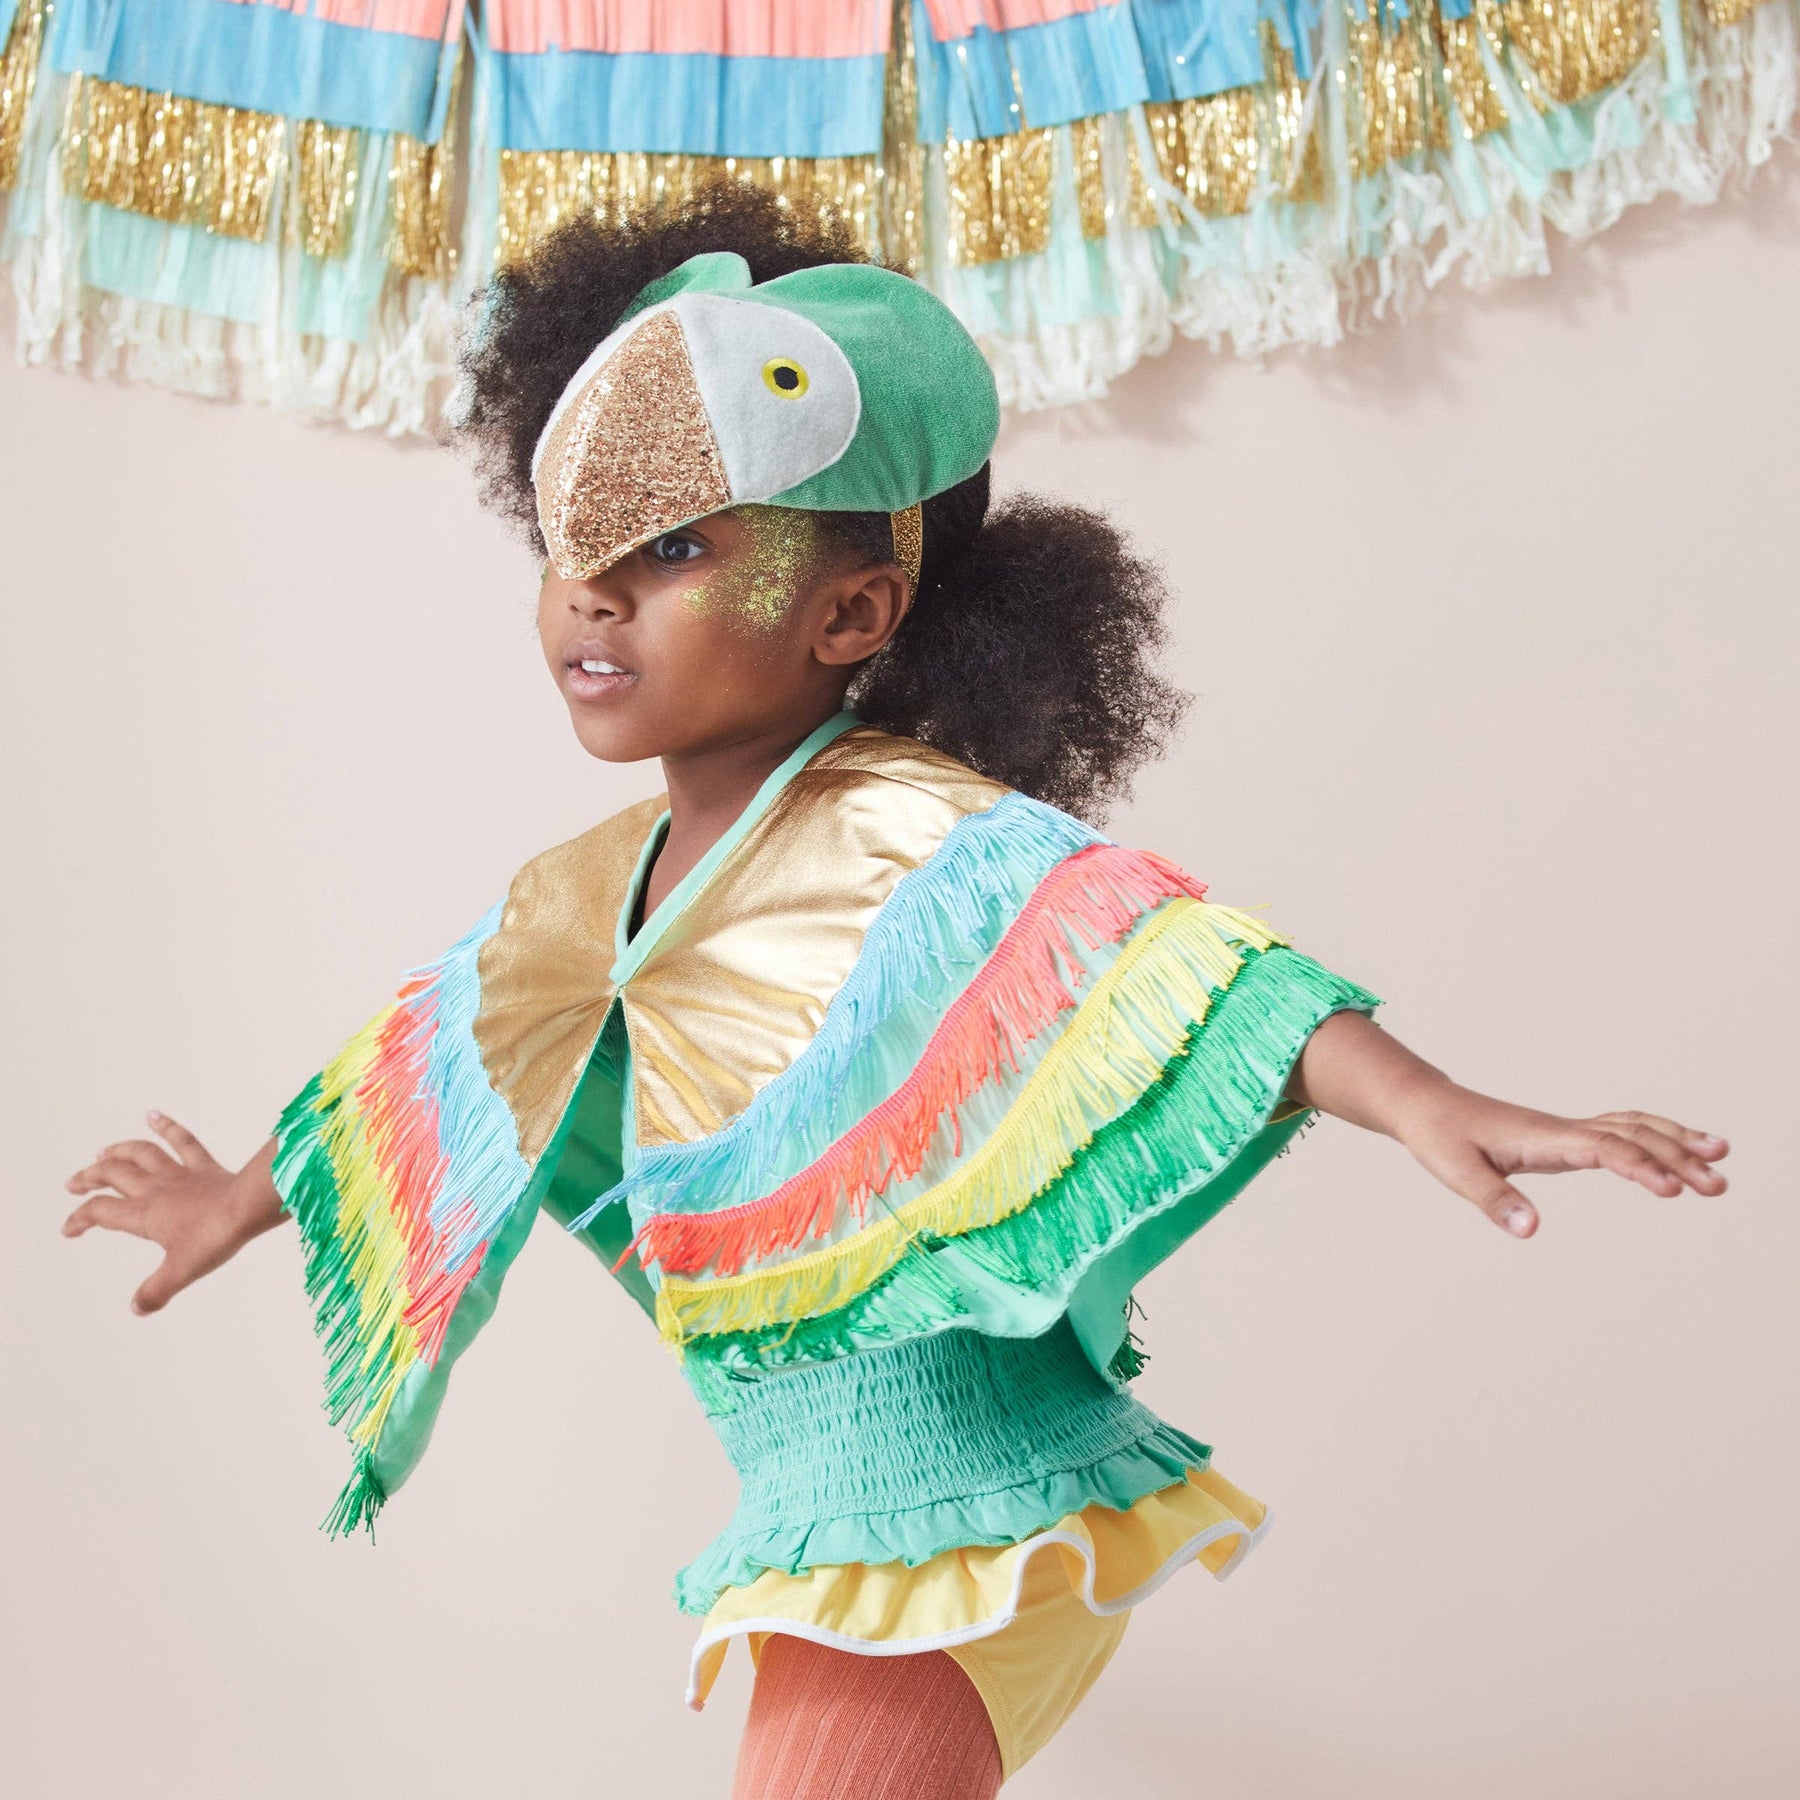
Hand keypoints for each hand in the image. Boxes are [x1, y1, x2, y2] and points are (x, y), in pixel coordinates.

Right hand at [63, 1116, 284, 1313]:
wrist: (249, 1208)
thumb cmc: (215, 1237)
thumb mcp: (181, 1272)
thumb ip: (156, 1291)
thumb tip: (137, 1308)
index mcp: (145, 1214)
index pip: (101, 1213)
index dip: (80, 1219)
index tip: (69, 1229)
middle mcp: (157, 1189)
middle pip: (113, 1175)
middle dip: (90, 1178)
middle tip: (74, 1182)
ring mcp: (180, 1173)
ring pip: (141, 1154)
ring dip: (119, 1151)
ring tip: (103, 1151)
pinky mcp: (205, 1166)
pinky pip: (183, 1140)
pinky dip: (167, 1126)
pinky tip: (154, 1115)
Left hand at [1393, 1087, 1729, 1238]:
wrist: (1425, 1106)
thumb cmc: (1439, 1136)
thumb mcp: (1457, 1171)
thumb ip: (1494, 1198)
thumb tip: (1531, 1230)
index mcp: (1542, 1137)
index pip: (1604, 1148)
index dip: (1641, 1167)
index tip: (1675, 1189)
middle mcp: (1561, 1129)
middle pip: (1632, 1135)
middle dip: (1677, 1158)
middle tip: (1720, 1183)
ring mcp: (1564, 1131)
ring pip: (1632, 1127)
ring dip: (1675, 1141)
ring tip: (1720, 1156)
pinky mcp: (1561, 1137)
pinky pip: (1618, 1132)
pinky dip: (1653, 1138)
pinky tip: (1674, 1153)